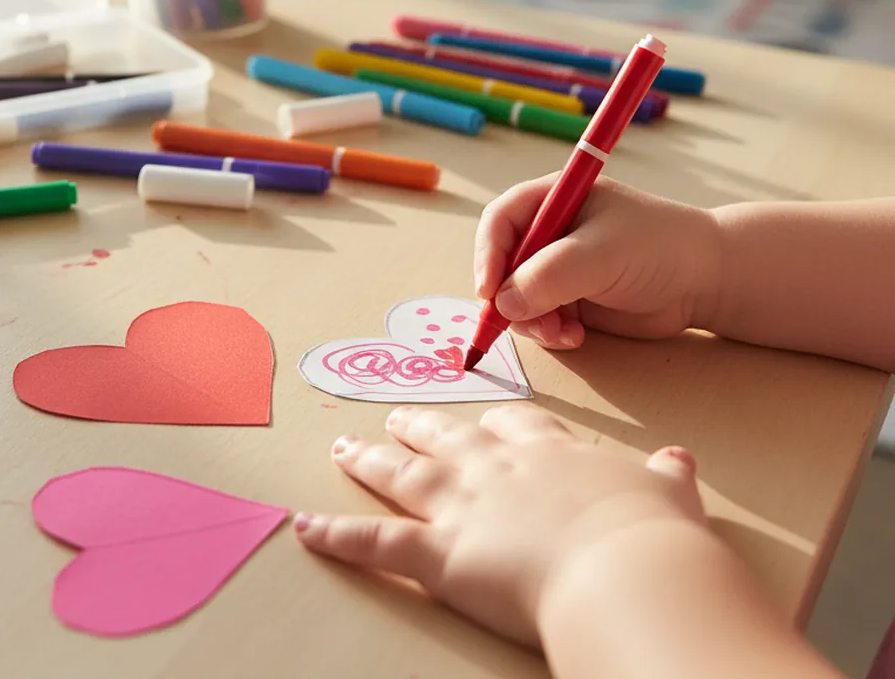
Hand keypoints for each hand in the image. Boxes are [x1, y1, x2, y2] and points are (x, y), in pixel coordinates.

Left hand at [295, 405, 707, 647]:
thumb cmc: (652, 536)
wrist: (628, 566)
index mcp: (551, 453)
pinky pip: (375, 543)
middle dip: (418, 427)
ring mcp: (462, 505)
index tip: (484, 417)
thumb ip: (663, 477)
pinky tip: (305, 529)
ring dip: (368, 462)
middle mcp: (497, 468)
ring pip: (403, 474)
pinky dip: (336, 537)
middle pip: (447, 437)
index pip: (514, 424)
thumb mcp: (667, 497)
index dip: (494, 422)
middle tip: (395, 418)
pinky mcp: (437, 551)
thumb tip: (678, 460)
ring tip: (343, 449)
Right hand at [474, 176, 720, 348]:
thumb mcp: (602, 254)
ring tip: (560, 332)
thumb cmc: (660, 247)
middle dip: (507, 296)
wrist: (706, 281)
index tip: (489, 291)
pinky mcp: (569, 299)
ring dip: (531, 321)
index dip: (488, 254)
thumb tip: (503, 303)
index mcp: (553, 199)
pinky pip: (539, 319)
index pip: (500, 221)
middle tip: (520, 322)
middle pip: (501, 263)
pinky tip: (575, 337)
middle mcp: (550, 232)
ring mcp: (558, 268)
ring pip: (516, 298)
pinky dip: (549, 332)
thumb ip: (550, 275)